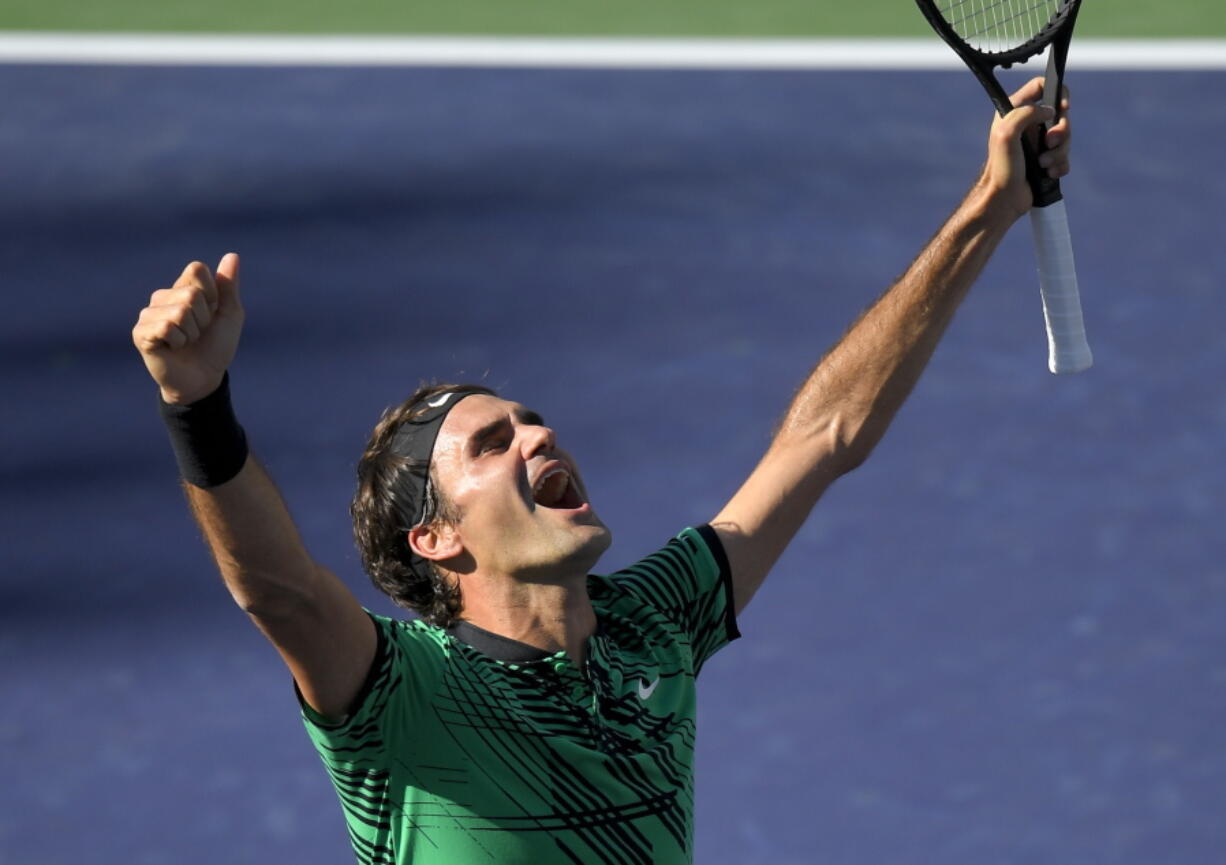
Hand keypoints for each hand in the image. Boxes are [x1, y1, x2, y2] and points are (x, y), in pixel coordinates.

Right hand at [132, 253, 243, 404]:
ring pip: (180, 311)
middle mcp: (162, 297)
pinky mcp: (141, 333)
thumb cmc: (216, 346)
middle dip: (204, 318)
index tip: (211, 312)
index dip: (213, 294)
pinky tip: (173, 348)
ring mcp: (149, 314)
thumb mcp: (230, 314)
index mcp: (182, 287)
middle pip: (192, 293)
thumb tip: (232, 255)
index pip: (197, 269)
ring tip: (186, 341)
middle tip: (198, 333)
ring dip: (192, 332)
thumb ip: (228, 285)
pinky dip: (179, 341)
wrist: (205, 378)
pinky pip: (166, 327)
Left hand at [978, 76, 1072, 220]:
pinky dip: (1060, 164)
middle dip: (1061, 130)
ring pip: (1065, 137)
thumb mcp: (1007, 132)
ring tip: (1044, 164)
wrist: (1004, 199)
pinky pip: (1065, 156)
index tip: (1062, 107)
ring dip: (1059, 152)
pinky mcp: (1046, 159)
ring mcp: (1037, 142)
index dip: (1057, 92)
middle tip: (1049, 143)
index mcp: (1014, 111)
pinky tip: (1048, 173)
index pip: (1041, 86)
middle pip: (1060, 113)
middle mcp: (1027, 124)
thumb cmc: (1002, 167)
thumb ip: (1026, 112)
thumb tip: (1050, 111)